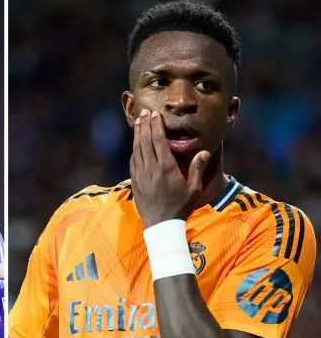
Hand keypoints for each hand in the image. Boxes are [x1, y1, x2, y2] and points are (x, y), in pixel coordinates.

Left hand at [130, 109, 209, 227]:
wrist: (161, 225)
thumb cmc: (180, 207)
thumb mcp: (193, 189)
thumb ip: (197, 169)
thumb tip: (204, 151)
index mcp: (166, 167)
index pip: (159, 141)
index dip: (156, 126)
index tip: (155, 115)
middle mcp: (151, 168)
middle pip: (145, 141)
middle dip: (145, 125)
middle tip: (145, 112)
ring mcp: (141, 174)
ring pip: (137, 149)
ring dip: (137, 134)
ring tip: (139, 122)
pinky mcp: (135, 181)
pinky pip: (133, 160)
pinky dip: (134, 149)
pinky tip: (136, 143)